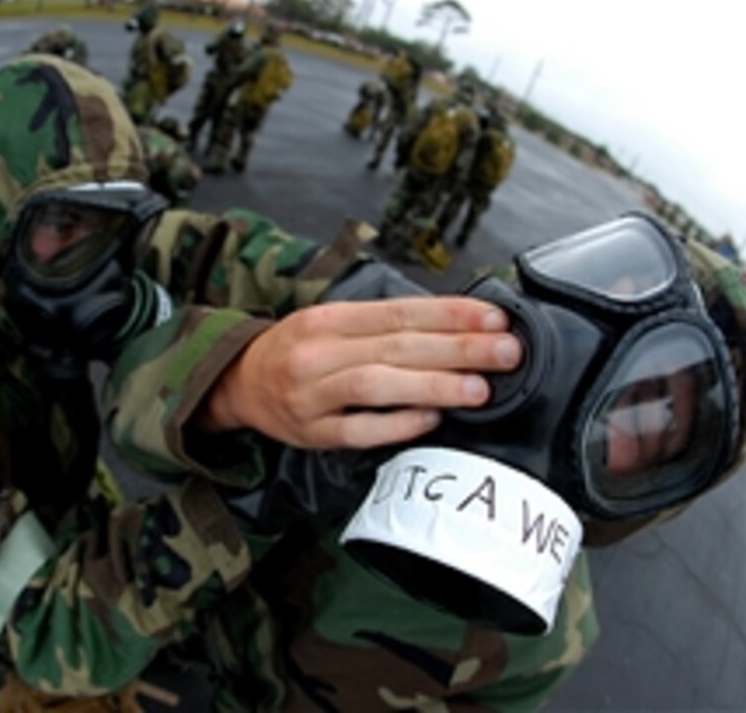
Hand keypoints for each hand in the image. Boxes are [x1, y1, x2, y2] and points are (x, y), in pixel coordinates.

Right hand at [201, 297, 522, 448]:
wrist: (239, 384)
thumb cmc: (299, 351)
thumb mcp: (333, 323)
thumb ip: (385, 325)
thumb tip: (458, 326)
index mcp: (329, 318)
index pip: (399, 312)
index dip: (451, 314)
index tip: (495, 318)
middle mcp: (318, 352)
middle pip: (396, 346)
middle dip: (457, 348)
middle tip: (505, 352)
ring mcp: (311, 394)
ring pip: (377, 385)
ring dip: (432, 385)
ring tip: (478, 389)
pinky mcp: (310, 432)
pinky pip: (357, 430)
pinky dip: (397, 424)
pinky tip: (430, 418)